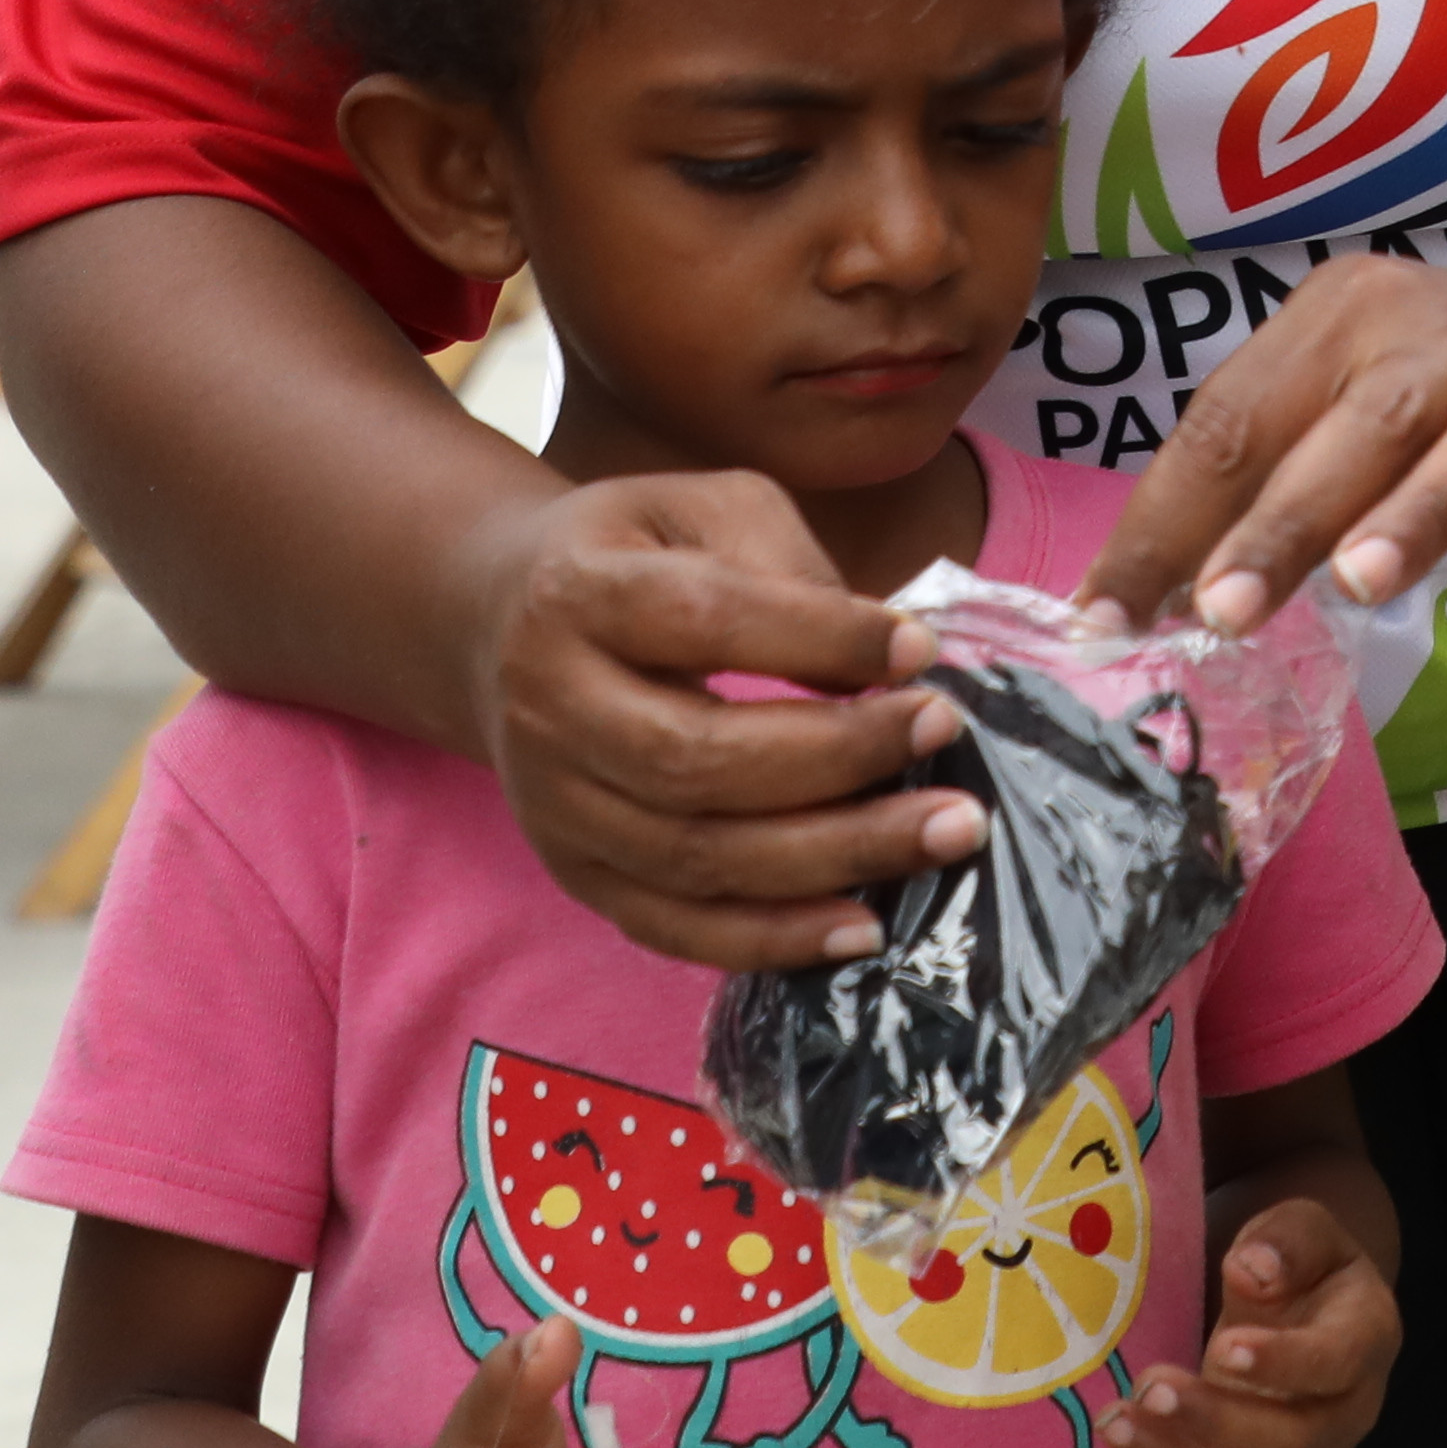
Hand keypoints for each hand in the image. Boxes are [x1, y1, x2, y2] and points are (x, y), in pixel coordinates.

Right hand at [473, 468, 988, 971]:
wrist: (503, 624)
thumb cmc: (638, 557)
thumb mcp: (704, 509)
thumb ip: (789, 566)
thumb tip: (883, 663)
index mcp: (578, 596)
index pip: (705, 620)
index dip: (820, 637)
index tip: (921, 647)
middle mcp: (549, 707)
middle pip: (697, 758)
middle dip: (840, 757)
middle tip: (944, 733)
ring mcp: (554, 805)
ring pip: (694, 856)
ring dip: (832, 855)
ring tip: (944, 832)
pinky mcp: (574, 873)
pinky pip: (673, 927)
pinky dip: (770, 938)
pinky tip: (862, 927)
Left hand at [1071, 252, 1446, 648]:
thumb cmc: (1416, 383)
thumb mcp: (1327, 388)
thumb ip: (1250, 471)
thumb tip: (1129, 595)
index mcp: (1342, 314)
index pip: (1236, 419)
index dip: (1164, 521)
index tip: (1104, 618)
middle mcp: (1438, 340)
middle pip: (1358, 426)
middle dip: (1283, 521)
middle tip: (1220, 609)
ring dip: (1420, 513)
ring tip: (1361, 583)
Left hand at [1095, 1200, 1396, 1447]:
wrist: (1303, 1315)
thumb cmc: (1300, 1269)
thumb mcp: (1302, 1229)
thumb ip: (1287, 1241)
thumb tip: (1253, 1271)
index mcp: (1366, 1340)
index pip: (1336, 1364)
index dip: (1283, 1364)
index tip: (1222, 1348)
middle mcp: (1347, 1418)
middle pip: (1291, 1444)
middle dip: (1212, 1422)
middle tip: (1148, 1387)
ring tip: (1115, 1426)